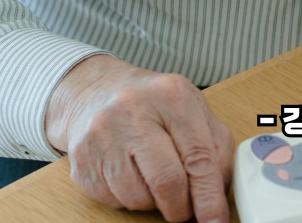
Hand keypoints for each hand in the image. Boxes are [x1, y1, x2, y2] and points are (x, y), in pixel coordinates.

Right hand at [45, 55, 232, 221]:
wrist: (97, 91)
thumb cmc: (153, 103)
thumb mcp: (192, 108)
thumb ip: (215, 145)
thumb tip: (219, 193)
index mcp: (171, 95)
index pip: (198, 156)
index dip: (209, 197)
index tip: (216, 221)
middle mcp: (134, 110)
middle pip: (168, 182)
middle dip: (182, 207)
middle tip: (186, 208)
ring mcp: (103, 135)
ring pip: (139, 198)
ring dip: (154, 200)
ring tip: (153, 174)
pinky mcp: (82, 160)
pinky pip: (114, 200)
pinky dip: (129, 196)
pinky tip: (130, 172)